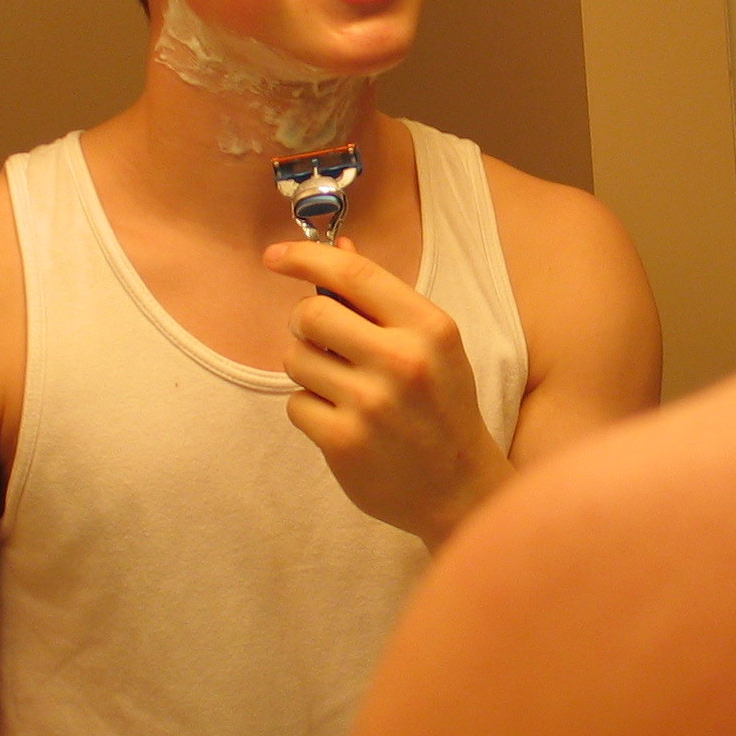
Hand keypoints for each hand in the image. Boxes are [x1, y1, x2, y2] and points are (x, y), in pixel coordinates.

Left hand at [264, 237, 513, 546]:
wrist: (460, 489)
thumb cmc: (443, 407)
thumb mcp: (432, 345)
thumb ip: (382, 298)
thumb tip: (337, 246)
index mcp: (429, 327)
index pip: (354, 274)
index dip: (305, 257)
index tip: (274, 255)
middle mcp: (402, 360)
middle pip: (311, 314)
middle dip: (306, 325)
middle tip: (323, 342)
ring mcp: (371, 403)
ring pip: (296, 360)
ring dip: (308, 371)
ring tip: (343, 390)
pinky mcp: (344, 441)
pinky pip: (295, 404)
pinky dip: (310, 410)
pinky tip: (343, 422)